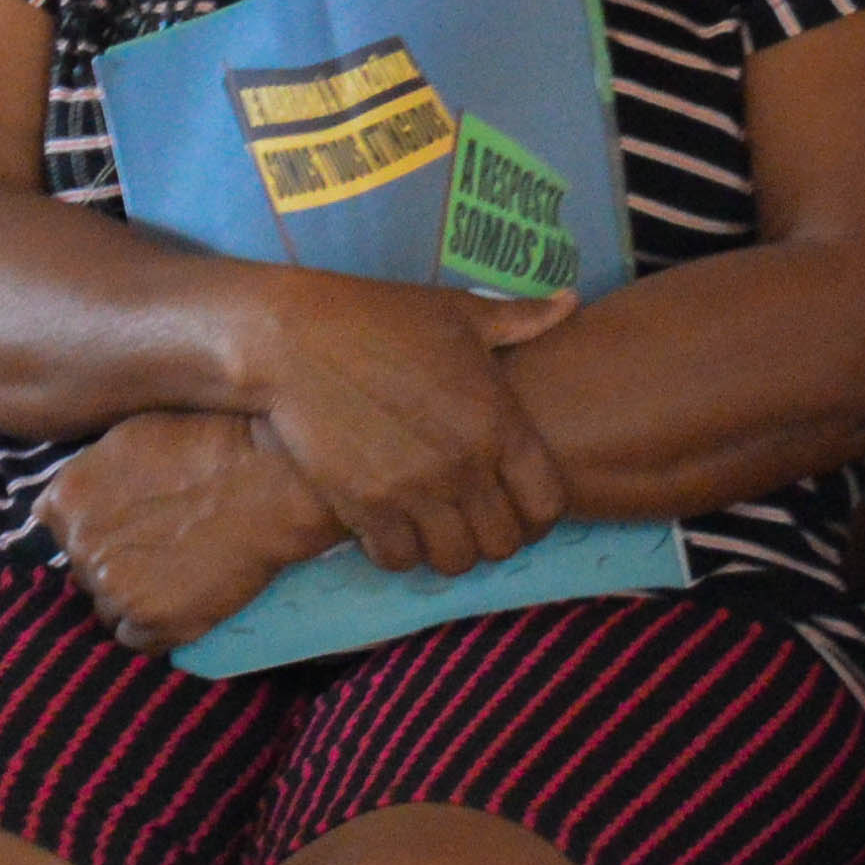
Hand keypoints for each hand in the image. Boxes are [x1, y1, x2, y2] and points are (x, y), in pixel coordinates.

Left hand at [43, 411, 342, 653]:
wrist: (273, 479)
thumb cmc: (212, 445)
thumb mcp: (130, 435)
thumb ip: (91, 473)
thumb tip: (69, 502)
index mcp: (67, 497)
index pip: (60, 531)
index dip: (97, 530)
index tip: (130, 526)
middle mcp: (79, 545)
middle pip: (84, 570)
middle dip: (116, 562)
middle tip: (165, 546)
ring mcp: (112, 586)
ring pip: (108, 606)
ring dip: (135, 596)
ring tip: (181, 572)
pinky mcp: (149, 620)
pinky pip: (135, 638)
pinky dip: (157, 627)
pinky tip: (184, 601)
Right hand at [233, 273, 575, 574]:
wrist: (293, 338)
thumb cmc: (382, 317)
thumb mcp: (461, 312)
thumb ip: (523, 319)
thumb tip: (570, 302)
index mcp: (499, 421)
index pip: (548, 504)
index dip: (541, 515)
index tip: (522, 506)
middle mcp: (464, 464)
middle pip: (504, 544)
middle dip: (497, 538)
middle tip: (476, 520)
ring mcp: (412, 490)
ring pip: (453, 562)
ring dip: (450, 550)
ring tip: (437, 528)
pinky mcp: (362, 505)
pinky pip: (397, 560)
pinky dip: (400, 552)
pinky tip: (395, 526)